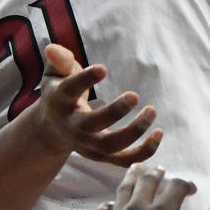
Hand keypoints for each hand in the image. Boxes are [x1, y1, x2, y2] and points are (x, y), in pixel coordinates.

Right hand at [33, 44, 162, 165]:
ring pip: (111, 146)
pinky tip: (159, 132)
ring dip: (134, 131)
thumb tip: (53, 48)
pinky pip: (124, 160)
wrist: (51, 130)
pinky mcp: (102, 157)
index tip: (103, 68)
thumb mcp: (55, 74)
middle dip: (114, 112)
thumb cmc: (60, 94)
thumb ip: (59, 60)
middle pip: (92, 125)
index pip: (71, 90)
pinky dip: (144, 151)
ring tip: (151, 111)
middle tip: (134, 95)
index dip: (85, 79)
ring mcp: (87, 145)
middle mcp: (73, 126)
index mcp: (60, 101)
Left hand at [87, 164, 209, 209]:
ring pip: (123, 190)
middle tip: (160, 170)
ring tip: (136, 170)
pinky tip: (109, 205)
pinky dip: (107, 205)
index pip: (175, 186)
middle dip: (156, 173)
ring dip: (132, 177)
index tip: (190, 189)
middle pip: (147, 181)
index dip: (185, 184)